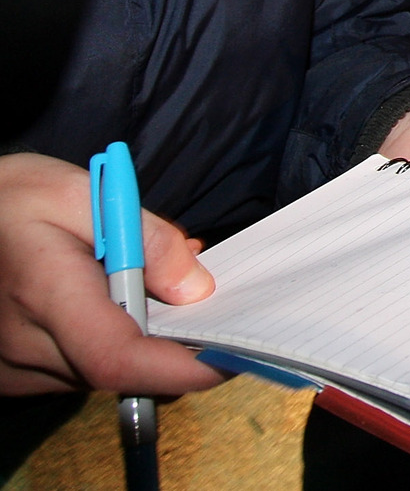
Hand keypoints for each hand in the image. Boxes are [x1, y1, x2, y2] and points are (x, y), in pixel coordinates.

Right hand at [0, 155, 220, 396]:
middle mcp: (21, 347)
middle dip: (168, 343)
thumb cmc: (11, 198)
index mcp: (43, 296)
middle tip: (195, 296)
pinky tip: (107, 301)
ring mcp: (10, 370)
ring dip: (135, 339)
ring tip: (141, 283)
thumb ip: (146, 237)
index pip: (116, 357)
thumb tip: (196, 290)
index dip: (178, 367)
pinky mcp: (9, 376)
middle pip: (119, 371)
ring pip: (99, 374)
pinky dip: (105, 342)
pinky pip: (74, 371)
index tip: (229, 357)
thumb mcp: (82, 192)